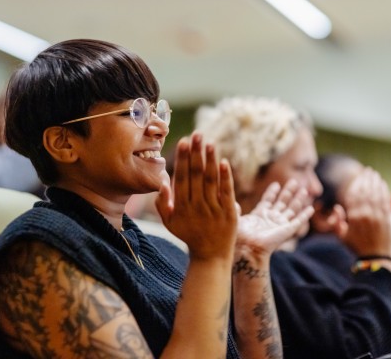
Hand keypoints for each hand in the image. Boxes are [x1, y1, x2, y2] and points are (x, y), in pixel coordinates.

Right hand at [156, 132, 237, 259]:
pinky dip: (226, 177)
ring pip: (211, 180)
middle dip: (196, 153)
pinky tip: (224, 162)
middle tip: (197, 134)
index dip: (183, 159)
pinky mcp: (229, 212)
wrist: (211, 256)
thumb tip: (162, 182)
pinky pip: (226, 192)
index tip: (183, 141)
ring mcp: (213, 209)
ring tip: (209, 143)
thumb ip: (162, 203)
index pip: (182, 177)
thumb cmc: (188, 235)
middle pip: (196, 175)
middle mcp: (197, 206)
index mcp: (181, 206)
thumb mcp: (169, 222)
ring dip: (210, 160)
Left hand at [236, 179, 313, 255]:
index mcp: (259, 215)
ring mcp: (279, 224)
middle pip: (282, 202)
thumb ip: (234, 206)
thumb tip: (225, 194)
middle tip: (294, 181)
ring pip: (292, 209)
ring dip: (298, 199)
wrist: (248, 249)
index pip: (268, 201)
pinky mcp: (287, 230)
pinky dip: (305, 214)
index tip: (276, 184)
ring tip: (304, 189)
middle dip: (287, 192)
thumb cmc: (239, 236)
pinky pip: (298, 221)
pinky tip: (311, 208)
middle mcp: (271, 219)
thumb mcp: (235, 217)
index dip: (272, 192)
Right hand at [341, 168, 390, 256]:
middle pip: (365, 192)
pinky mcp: (387, 218)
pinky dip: (384, 191)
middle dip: (366, 179)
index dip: (356, 184)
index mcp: (353, 217)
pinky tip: (383, 184)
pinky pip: (385, 201)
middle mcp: (365, 214)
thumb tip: (337, 207)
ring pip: (375, 194)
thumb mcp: (341, 236)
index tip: (357, 176)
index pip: (353, 195)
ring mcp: (377, 216)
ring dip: (375, 182)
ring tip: (374, 174)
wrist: (375, 258)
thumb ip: (337, 222)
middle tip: (367, 170)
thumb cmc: (356, 247)